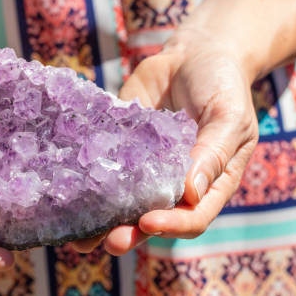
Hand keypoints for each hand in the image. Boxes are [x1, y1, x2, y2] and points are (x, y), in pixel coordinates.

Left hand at [72, 28, 258, 254]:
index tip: (149, 222)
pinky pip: (103, 166)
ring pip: (123, 203)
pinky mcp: (120, 146)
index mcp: (208, 183)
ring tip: (80, 237)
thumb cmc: (223, 85)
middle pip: (152, 219)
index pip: (193, 216)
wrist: (195, 53)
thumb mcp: (229, 117)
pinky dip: (87, 180)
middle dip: (130, 233)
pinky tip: (67, 191)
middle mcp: (173, 182)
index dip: (172, 225)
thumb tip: (191, 193)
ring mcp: (144, 166)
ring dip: (103, 221)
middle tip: (109, 241)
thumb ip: (213, 153)